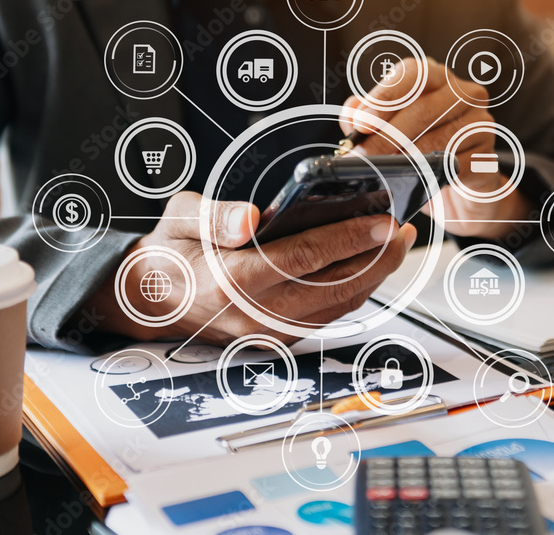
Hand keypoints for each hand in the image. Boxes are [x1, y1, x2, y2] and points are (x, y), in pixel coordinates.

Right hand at [90, 191, 416, 344]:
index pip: (305, 257)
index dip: (350, 238)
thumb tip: (250, 216)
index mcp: (231, 280)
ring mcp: (267, 332)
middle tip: (403, 230)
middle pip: (333, 287)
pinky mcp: (275, 338)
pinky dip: (353, 294)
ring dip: (372, 277)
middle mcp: (254, 313)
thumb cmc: (169, 252)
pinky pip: (325, 318)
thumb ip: (215, 215)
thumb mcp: (180, 219)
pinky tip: (368, 269)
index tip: (383, 220)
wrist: (150, 298)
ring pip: (336, 307)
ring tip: (394, 246)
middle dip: (376, 258)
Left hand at [339, 56, 531, 239]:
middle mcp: (463, 93)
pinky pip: (455, 165)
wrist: (457, 188)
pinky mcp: (487, 155)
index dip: (384, 98)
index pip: (412, 74)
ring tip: (382, 170)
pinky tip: (415, 180)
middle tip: (363, 156)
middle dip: (386, 136)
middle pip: (423, 109)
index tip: (362, 124)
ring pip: (438, 139)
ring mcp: (481, 122)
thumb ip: (366, 117)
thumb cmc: (419, 149)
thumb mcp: (388, 130)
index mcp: (435, 77)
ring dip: (405, 158)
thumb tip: (351, 113)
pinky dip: (430, 174)